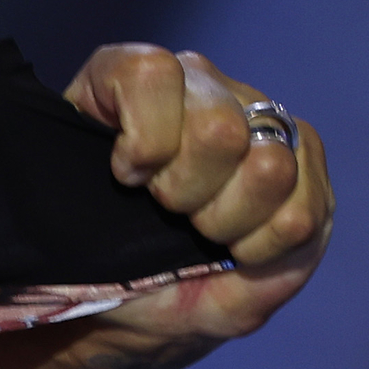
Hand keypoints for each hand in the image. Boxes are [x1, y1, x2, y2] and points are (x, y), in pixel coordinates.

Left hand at [59, 46, 328, 346]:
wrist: (139, 295)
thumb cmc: (98, 250)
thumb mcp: (62, 216)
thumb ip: (71, 181)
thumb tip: (124, 166)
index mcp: (131, 80)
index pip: (150, 73)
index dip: (142, 141)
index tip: (125, 179)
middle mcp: (204, 86)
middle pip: (217, 128)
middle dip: (185, 192)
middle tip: (168, 212)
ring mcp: (262, 121)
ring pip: (269, 166)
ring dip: (227, 220)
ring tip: (202, 230)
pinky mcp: (307, 165)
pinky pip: (301, 213)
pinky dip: (262, 246)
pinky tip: (237, 247)